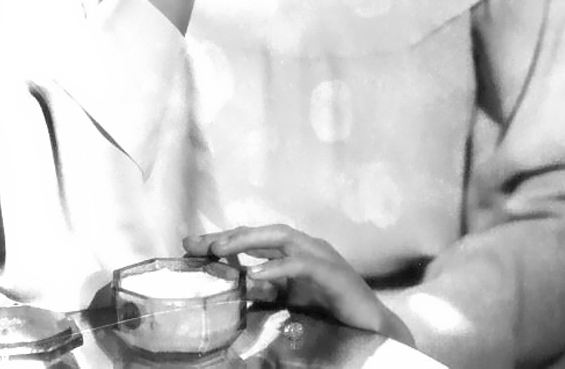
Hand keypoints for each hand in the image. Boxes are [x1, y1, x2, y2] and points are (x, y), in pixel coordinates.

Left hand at [183, 225, 414, 346]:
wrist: (373, 331)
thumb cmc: (332, 317)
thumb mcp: (289, 306)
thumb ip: (264, 297)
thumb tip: (233, 294)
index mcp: (294, 254)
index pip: (254, 241)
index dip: (224, 240)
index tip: (191, 245)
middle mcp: (306, 248)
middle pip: (263, 232)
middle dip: (230, 235)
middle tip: (198, 243)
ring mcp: (320, 256)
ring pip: (280, 237)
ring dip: (248, 240)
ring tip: (220, 249)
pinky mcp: (333, 272)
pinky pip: (301, 263)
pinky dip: (278, 266)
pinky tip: (257, 273)